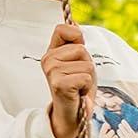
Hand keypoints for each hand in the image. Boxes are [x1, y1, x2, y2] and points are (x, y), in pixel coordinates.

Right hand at [42, 22, 95, 137]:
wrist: (73, 115)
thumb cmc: (78, 88)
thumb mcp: (79, 61)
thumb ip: (76, 44)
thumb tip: (74, 23)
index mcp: (51, 52)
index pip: (63, 28)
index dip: (77, 37)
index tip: (78, 55)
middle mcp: (48, 60)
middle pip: (81, 49)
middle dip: (87, 64)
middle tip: (79, 78)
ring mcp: (52, 71)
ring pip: (87, 64)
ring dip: (89, 77)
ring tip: (79, 86)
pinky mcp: (59, 84)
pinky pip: (86, 77)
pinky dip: (87, 86)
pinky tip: (78, 93)